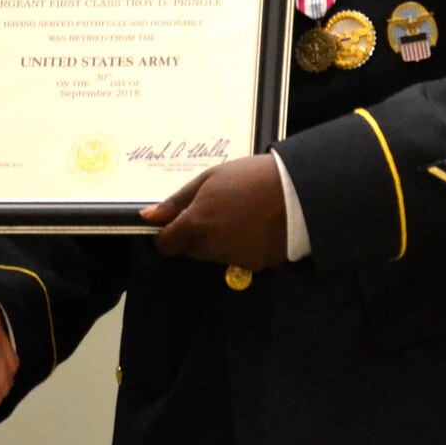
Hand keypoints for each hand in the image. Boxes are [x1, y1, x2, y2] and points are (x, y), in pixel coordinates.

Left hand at [139, 154, 288, 270]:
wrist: (297, 191)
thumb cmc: (249, 177)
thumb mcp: (209, 179)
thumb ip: (177, 202)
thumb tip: (148, 217)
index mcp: (196, 225)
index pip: (166, 245)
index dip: (167, 233)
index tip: (176, 221)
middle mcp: (212, 248)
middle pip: (189, 250)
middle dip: (193, 235)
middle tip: (213, 210)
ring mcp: (235, 260)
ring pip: (212, 255)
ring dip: (216, 240)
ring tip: (237, 214)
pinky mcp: (256, 266)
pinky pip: (236, 258)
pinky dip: (238, 246)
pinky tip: (252, 226)